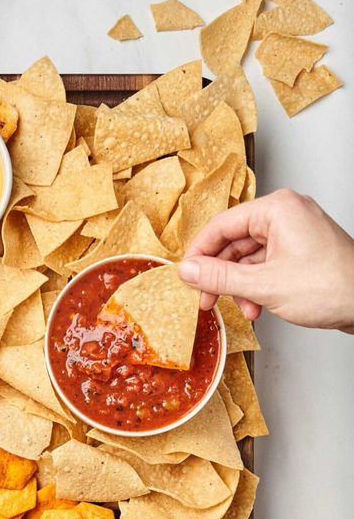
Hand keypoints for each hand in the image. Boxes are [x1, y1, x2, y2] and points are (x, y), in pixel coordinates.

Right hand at [178, 189, 353, 333]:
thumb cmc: (332, 287)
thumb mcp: (263, 285)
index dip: (199, 253)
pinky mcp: (301, 251)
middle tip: (207, 298)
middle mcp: (286, 214)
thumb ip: (219, 276)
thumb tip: (188, 270)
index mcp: (277, 209)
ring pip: (249, 257)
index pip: (221, 225)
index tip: (186, 275)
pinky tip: (257, 305)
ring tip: (242, 308)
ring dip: (240, 286)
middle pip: (234, 242)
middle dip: (221, 275)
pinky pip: (266, 264)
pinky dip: (257, 285)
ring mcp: (295, 232)